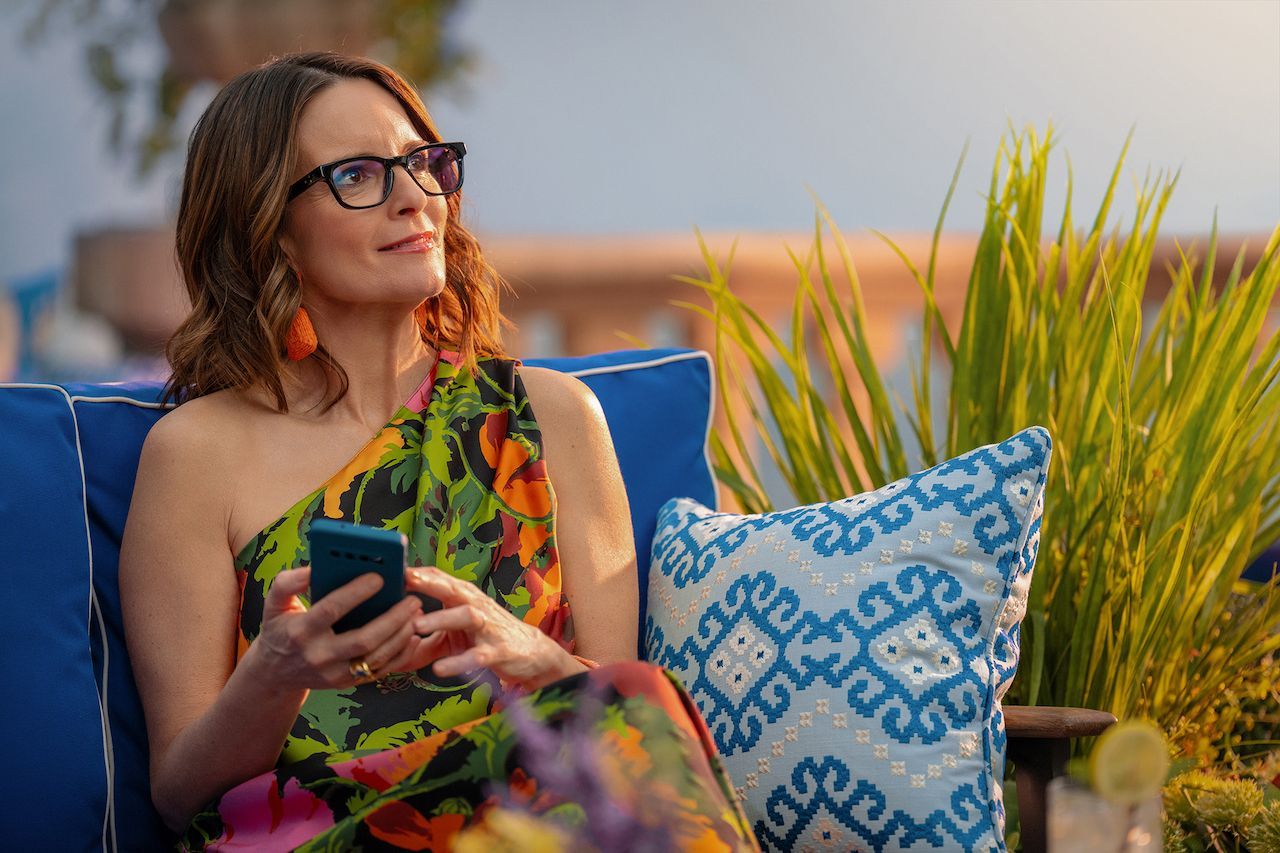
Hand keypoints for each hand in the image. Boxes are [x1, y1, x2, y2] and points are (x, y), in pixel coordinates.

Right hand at [247, 567, 423, 690]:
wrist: (275, 674)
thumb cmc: (280, 629)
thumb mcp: (274, 604)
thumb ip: (288, 583)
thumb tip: (314, 567)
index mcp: (301, 631)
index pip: (332, 610)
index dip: (356, 593)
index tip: (380, 576)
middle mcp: (319, 655)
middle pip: (363, 638)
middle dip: (392, 618)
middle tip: (413, 599)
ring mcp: (334, 673)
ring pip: (376, 657)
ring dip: (401, 635)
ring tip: (416, 613)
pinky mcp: (347, 682)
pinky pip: (380, 670)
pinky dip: (401, 653)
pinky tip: (413, 634)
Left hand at [404, 566, 585, 691]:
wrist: (532, 652)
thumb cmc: (487, 636)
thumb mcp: (455, 631)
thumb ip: (427, 630)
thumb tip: (392, 631)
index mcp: (464, 598)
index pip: (440, 578)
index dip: (417, 573)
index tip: (391, 568)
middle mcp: (476, 606)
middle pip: (453, 589)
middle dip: (430, 583)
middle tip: (405, 579)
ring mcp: (488, 628)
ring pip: (466, 616)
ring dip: (441, 618)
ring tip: (417, 625)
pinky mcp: (498, 652)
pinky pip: (478, 655)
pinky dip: (459, 662)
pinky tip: (440, 669)